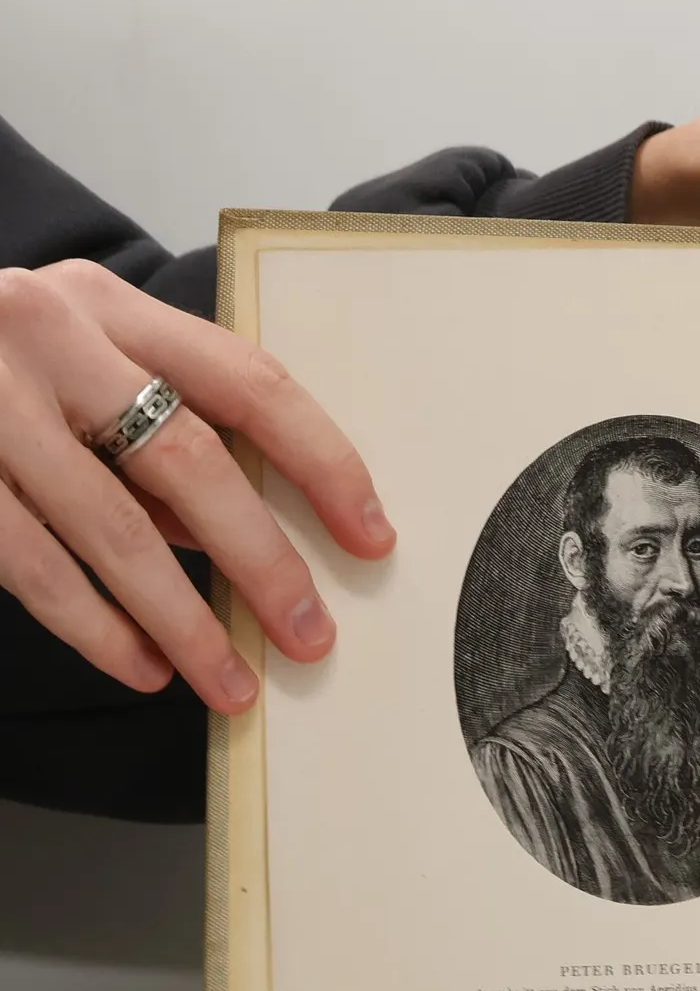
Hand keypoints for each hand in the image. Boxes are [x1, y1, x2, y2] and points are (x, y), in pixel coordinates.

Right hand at [0, 261, 393, 710]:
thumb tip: (255, 543)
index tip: (372, 536)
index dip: (324, 465)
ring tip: (233, 684)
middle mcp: (48, 337)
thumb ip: (162, 440)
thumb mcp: (82, 369)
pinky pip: (35, 565)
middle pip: (190, 462)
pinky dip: (98, 627)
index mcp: (108, 305)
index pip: (251, 384)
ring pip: (113, 530)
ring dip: (185, 622)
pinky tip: (146, 667)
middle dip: (263, 561)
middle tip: (311, 634)